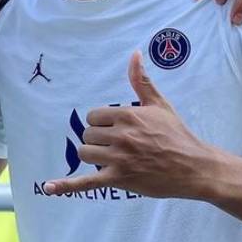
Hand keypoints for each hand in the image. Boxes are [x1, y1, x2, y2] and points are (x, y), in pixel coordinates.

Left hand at [43, 52, 226, 199]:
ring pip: (85, 153)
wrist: (193, 167)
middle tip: (118, 145)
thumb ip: (141, 80)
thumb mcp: (159, 104)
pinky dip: (65, 186)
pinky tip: (48, 187)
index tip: (115, 129)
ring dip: (93, 155)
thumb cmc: (177, 134)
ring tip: (110, 157)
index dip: (101, 123)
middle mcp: (121, 135)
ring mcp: (118, 158)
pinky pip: (86, 182)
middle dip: (98, 139)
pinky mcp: (118, 179)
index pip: (94, 116)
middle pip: (88, 134)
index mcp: (128, 115)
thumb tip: (134, 54)